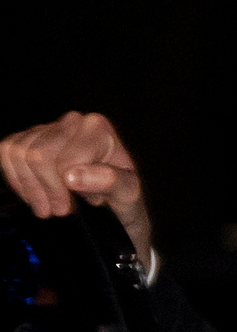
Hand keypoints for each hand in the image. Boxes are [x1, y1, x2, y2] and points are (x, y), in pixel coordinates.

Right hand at [1, 111, 151, 266]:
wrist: (114, 206)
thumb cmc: (123, 198)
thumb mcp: (129, 195)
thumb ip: (111, 182)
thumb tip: (73, 176)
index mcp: (98, 128)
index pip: (64, 160)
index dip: (61, 189)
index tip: (68, 208)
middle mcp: (73, 121)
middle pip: (37, 155)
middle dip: (45, 189)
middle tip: (58, 210)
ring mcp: (49, 127)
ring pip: (18, 153)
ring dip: (30, 187)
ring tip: (47, 205)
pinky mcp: (29, 137)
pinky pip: (6, 151)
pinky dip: (15, 178)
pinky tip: (34, 193)